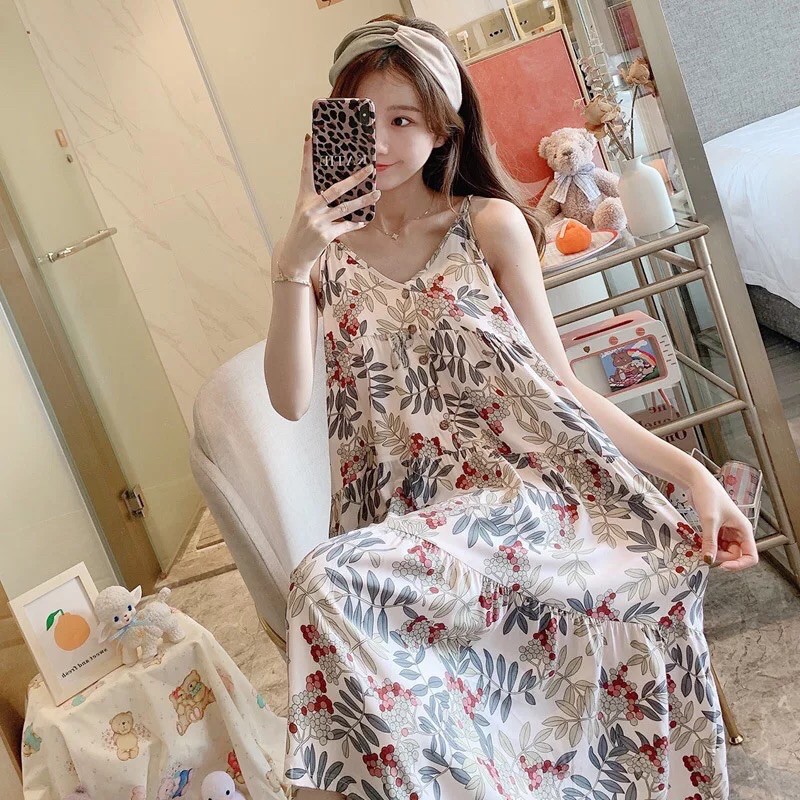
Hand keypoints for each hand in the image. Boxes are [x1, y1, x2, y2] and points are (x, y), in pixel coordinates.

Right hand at [277, 134, 379, 278]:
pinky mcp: (326, 234)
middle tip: (369, 169)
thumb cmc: (302, 231)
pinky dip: (356, 222)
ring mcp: (318, 221)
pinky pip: (346, 225)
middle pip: (335, 189)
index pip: (305, 173)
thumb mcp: (305, 212)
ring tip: (377, 194)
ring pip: (346, 207)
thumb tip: (338, 189)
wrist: (294, 255)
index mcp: (303, 198)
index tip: (310, 139)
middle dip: (355, 179)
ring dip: (364, 201)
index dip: (307, 156)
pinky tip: (364, 219)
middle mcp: (310, 208)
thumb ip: (317, 200)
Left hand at [689, 469, 757, 570]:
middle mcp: (738, 531)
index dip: (739, 564)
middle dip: (722, 557)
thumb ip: (709, 542)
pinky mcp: (717, 529)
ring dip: (713, 552)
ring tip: (702, 546)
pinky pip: (715, 544)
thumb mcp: (709, 520)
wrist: (697, 482)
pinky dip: (708, 546)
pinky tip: (700, 543)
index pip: (750, 556)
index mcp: (744, 529)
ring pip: (724, 551)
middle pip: (735, 555)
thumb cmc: (709, 494)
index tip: (723, 566)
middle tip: (707, 553)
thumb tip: (709, 559)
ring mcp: (727, 531)